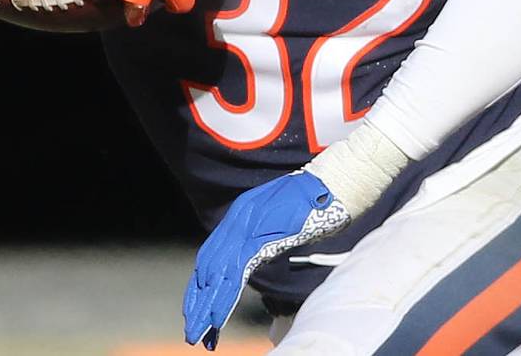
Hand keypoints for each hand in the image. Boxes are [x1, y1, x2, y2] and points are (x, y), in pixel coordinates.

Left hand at [182, 171, 351, 348]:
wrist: (329, 187)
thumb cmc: (311, 201)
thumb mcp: (278, 217)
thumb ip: (262, 233)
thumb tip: (256, 253)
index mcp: (239, 214)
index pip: (211, 254)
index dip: (200, 283)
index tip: (195, 308)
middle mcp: (237, 220)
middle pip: (207, 266)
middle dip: (197, 300)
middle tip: (191, 331)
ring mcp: (246, 229)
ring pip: (216, 274)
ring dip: (206, 306)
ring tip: (198, 333)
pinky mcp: (258, 241)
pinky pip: (235, 275)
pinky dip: (224, 299)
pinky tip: (217, 319)